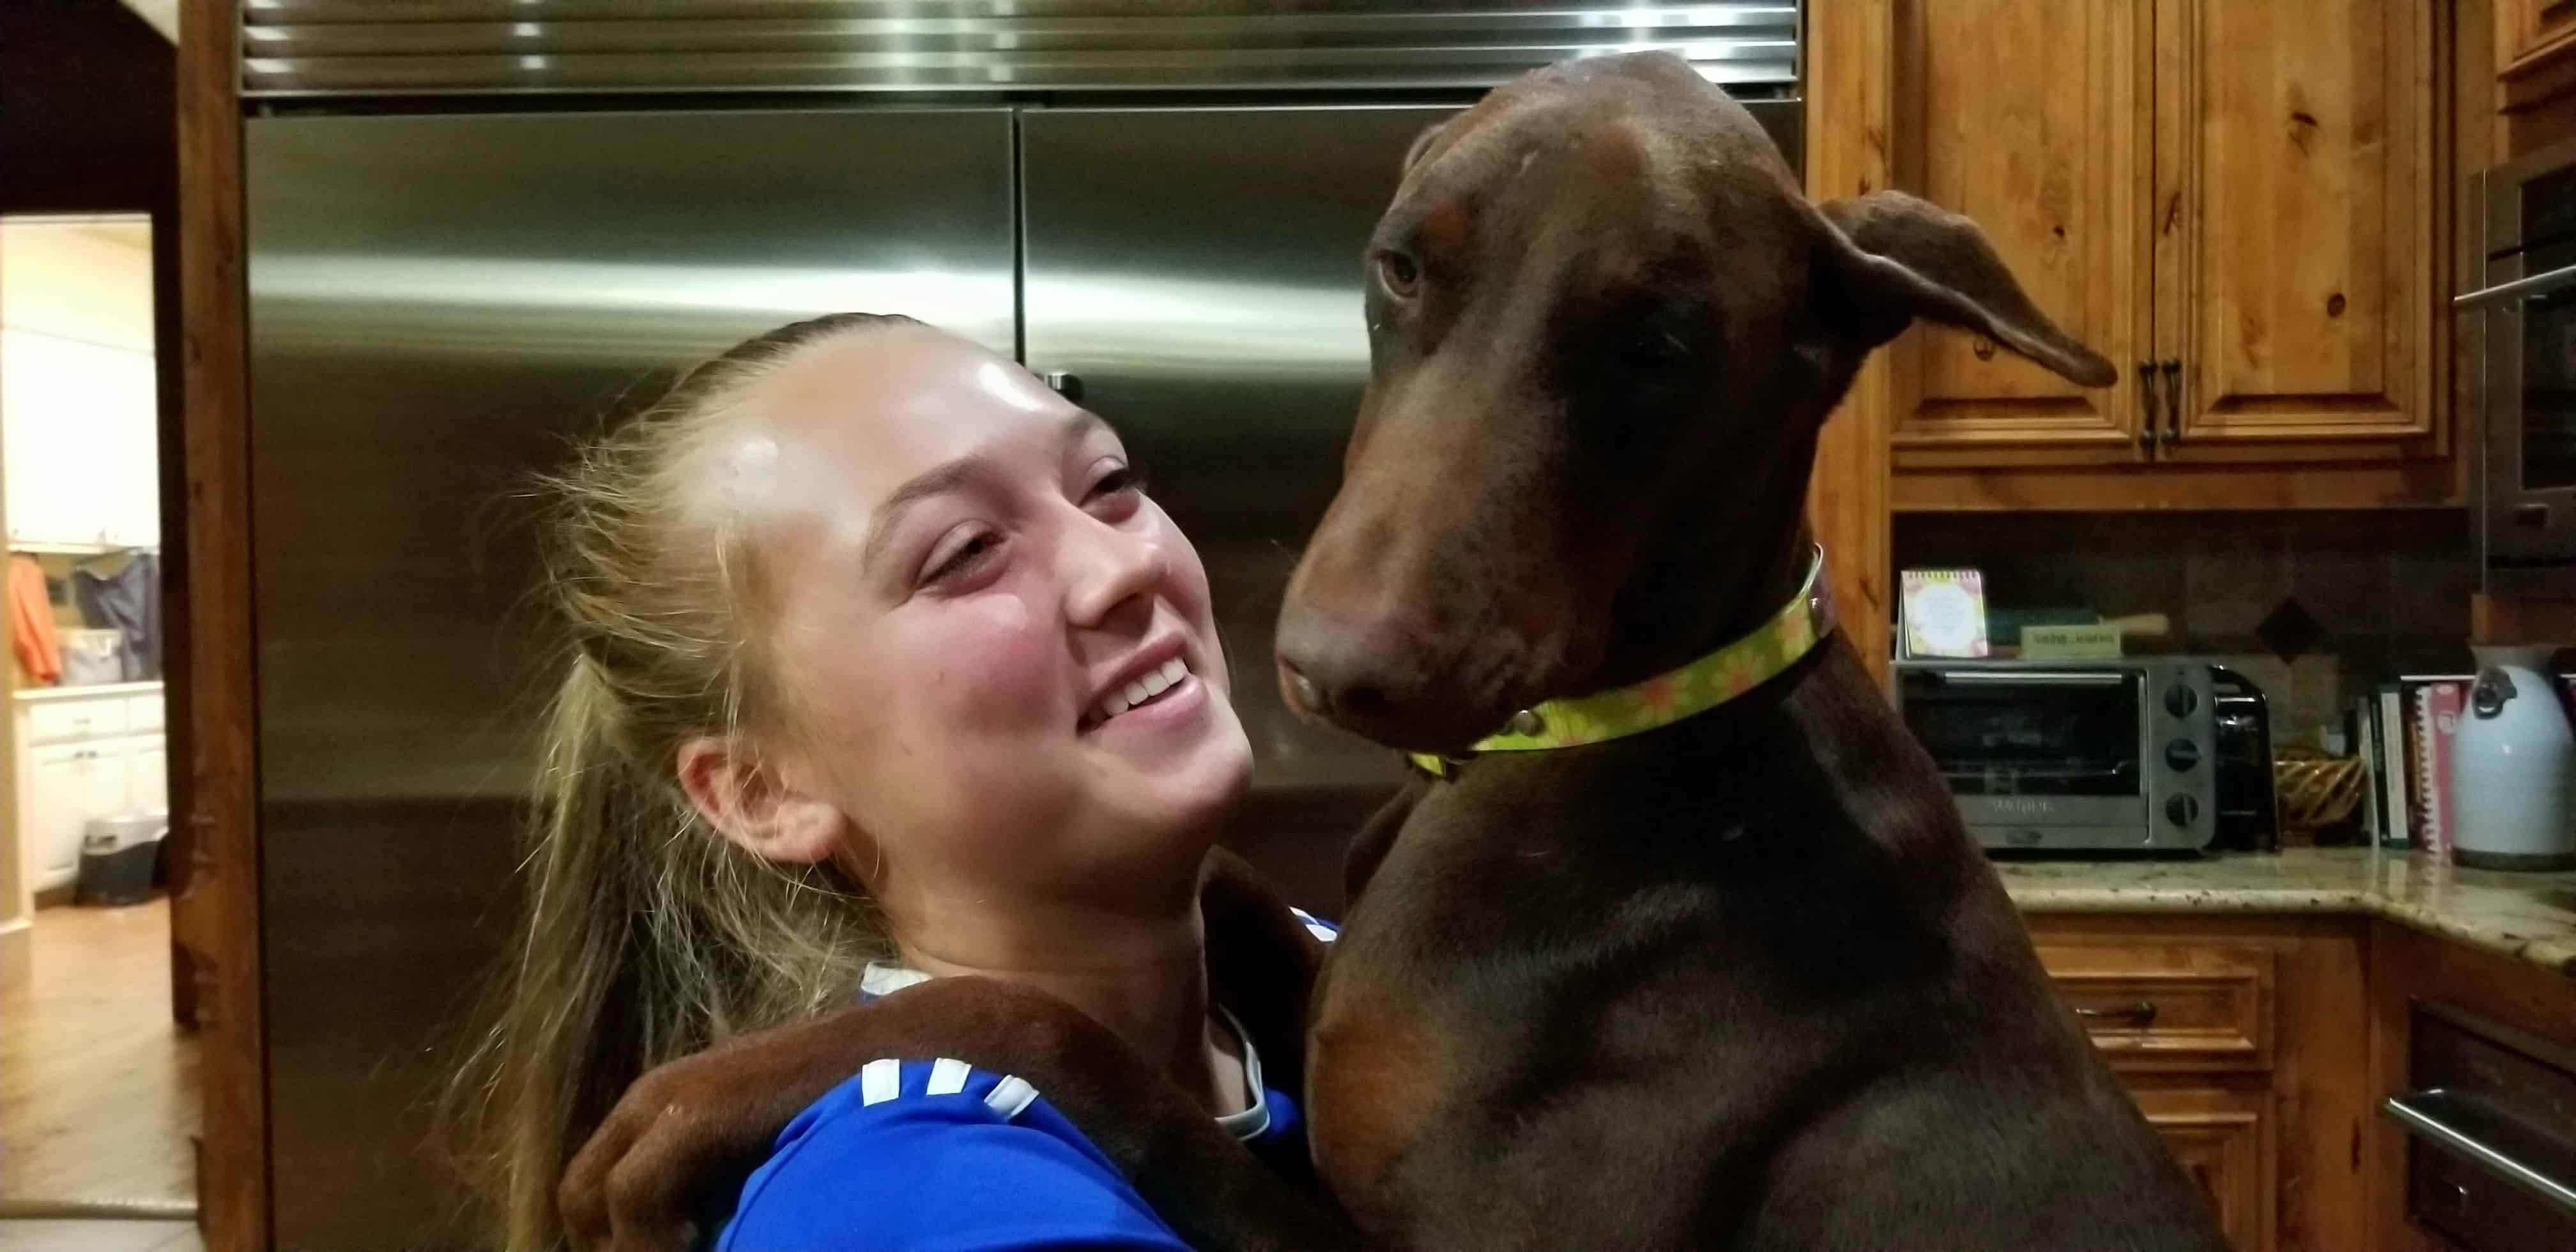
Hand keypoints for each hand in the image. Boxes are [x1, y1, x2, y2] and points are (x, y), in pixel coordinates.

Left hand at [558, 976, 1130, 1251]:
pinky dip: (653, 1241)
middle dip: (610, 1247)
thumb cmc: (866, 1105)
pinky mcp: (697, 1111)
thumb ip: (737, 1185)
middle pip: (580, 1202)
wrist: (931, 1051)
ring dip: (632, 1248)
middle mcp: (656, 1099)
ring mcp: (672, 1101)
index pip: (594, 1196)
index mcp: (669, 1109)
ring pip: (595, 1203)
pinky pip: (636, 1198)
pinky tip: (703, 1247)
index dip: (615, 1245)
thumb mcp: (781, 1153)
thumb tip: (714, 1231)